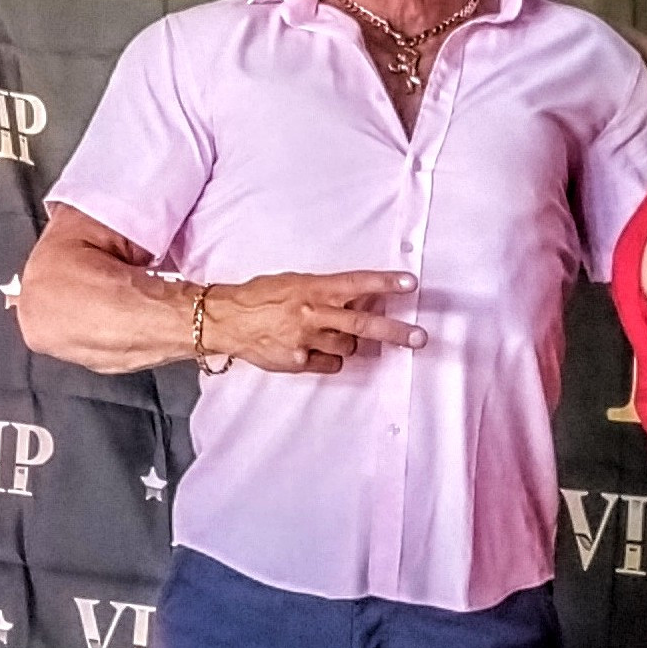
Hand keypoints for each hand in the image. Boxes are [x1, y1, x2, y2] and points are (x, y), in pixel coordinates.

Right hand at [204, 271, 424, 373]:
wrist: (226, 320)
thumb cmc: (260, 297)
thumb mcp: (295, 283)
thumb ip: (326, 292)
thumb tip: (358, 297)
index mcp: (313, 289)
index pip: (356, 283)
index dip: (385, 283)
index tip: (410, 283)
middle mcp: (313, 314)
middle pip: (363, 325)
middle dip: (395, 332)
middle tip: (420, 338)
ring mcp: (307, 340)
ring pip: (348, 348)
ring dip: (347, 344)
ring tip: (326, 334)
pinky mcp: (299, 362)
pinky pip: (330, 364)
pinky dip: (329, 359)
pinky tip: (312, 349)